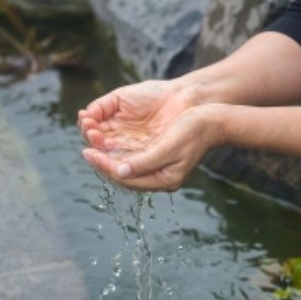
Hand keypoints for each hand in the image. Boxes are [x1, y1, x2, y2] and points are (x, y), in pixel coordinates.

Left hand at [80, 83, 226, 190]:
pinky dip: (118, 148)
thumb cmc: (195, 130)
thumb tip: (119, 171)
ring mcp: (159, 167)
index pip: (125, 178)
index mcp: (165, 180)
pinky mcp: (158, 155)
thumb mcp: (170, 145)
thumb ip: (145, 161)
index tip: (87, 152)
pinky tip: (107, 140)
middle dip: (103, 161)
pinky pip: (132, 156)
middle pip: (123, 174)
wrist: (215, 120)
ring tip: (93, 142)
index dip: (104, 166)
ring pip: (125, 165)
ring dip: (108, 154)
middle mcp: (160, 177)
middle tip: (85, 148)